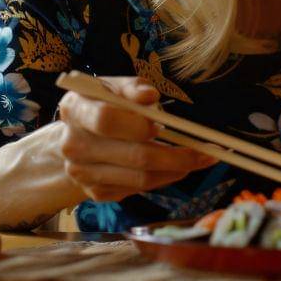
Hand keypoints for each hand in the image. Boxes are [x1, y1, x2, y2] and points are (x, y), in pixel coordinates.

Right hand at [57, 76, 215, 201]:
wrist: (74, 137)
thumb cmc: (101, 104)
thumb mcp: (113, 86)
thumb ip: (133, 88)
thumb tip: (149, 96)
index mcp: (75, 110)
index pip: (106, 120)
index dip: (137, 124)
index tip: (161, 123)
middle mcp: (73, 145)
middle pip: (132, 156)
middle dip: (176, 155)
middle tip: (207, 152)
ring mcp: (83, 174)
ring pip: (140, 179)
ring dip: (177, 170)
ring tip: (201, 160)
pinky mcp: (96, 193)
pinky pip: (137, 190)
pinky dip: (164, 179)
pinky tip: (177, 168)